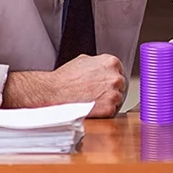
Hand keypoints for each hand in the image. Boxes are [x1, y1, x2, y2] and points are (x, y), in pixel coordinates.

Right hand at [4, 54, 126, 117]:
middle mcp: (115, 77)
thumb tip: (101, 66)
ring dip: (107, 101)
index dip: (109, 79)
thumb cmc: (65, 78)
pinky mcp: (109, 108)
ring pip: (117, 99)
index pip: (119, 71)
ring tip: (91, 101)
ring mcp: (113, 93)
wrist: (53, 93)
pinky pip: (111, 111)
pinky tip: (91, 108)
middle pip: (120, 85)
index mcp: (111, 62)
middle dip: (110, 89)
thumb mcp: (84, 60)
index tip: (103, 84)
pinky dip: (103, 112)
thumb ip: (98, 63)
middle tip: (96, 93)